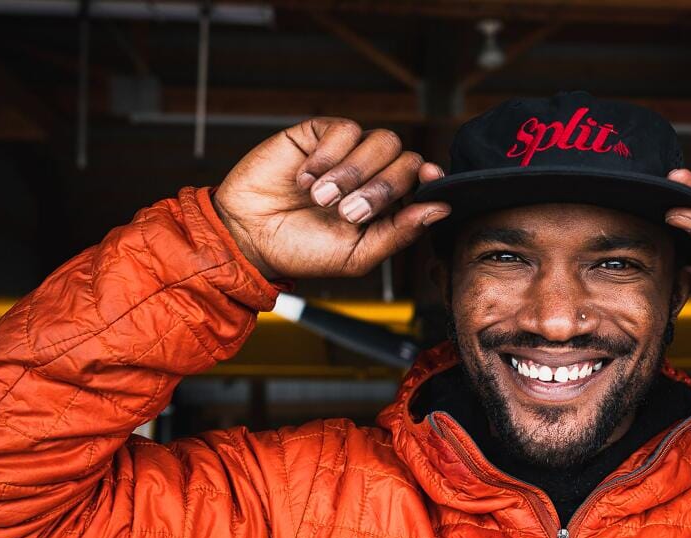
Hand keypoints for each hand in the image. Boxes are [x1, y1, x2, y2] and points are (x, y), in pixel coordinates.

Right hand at [212, 118, 449, 280]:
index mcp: (388, 204)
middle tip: (347, 213)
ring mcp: (347, 152)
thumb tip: (441, 209)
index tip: (428, 179)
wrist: (249, 237)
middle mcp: (373, 174)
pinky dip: (328, 156)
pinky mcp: (319, 134)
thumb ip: (400, 232)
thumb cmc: (303, 251)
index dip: (430, 176)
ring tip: (321, 200)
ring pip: (380, 141)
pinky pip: (344, 129)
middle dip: (381, 188)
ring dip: (353, 173)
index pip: (422, 179)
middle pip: (405, 158)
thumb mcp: (357, 254)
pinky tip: (306, 179)